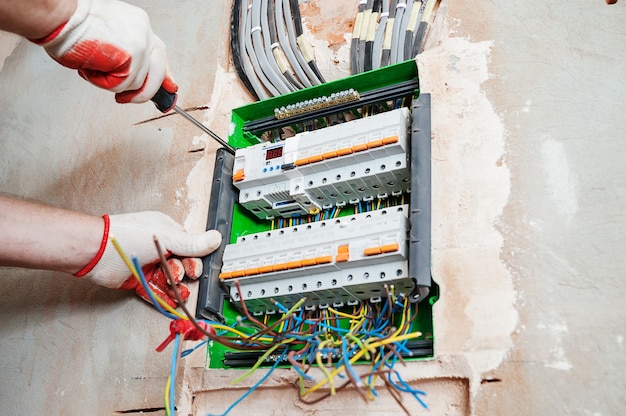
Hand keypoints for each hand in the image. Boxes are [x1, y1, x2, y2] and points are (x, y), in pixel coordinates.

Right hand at [32, 0, 176, 103]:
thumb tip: (134, 78)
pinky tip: (93, 67)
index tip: (169, 88)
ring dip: (111, 82)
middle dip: (146, 91)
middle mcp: (143, 31)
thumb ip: (126, 54)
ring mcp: (141, 42)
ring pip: (136, 82)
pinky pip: (124, 84)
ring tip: (93, 66)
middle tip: (127, 99)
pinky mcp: (133, 54)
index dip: (164, 75)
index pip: (159, 54)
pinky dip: (105, 82)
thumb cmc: (71, 24)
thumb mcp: (107, 37)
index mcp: (138, 24)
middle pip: (158, 72)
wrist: (60, 16)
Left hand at [77, 211, 221, 306]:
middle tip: (181, 277)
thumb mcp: (168, 238)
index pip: (188, 247)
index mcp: (166, 233)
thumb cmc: (128, 235)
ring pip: (167, 280)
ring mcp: (147, 264)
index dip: (194, 260)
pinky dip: (162, 297)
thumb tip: (216, 238)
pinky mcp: (137, 279)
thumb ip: (193, 244)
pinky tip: (168, 302)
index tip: (195, 269)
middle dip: (182, 274)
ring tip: (176, 292)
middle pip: (179, 266)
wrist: (97, 251)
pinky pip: (153, 291)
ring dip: (174, 288)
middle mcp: (157, 248)